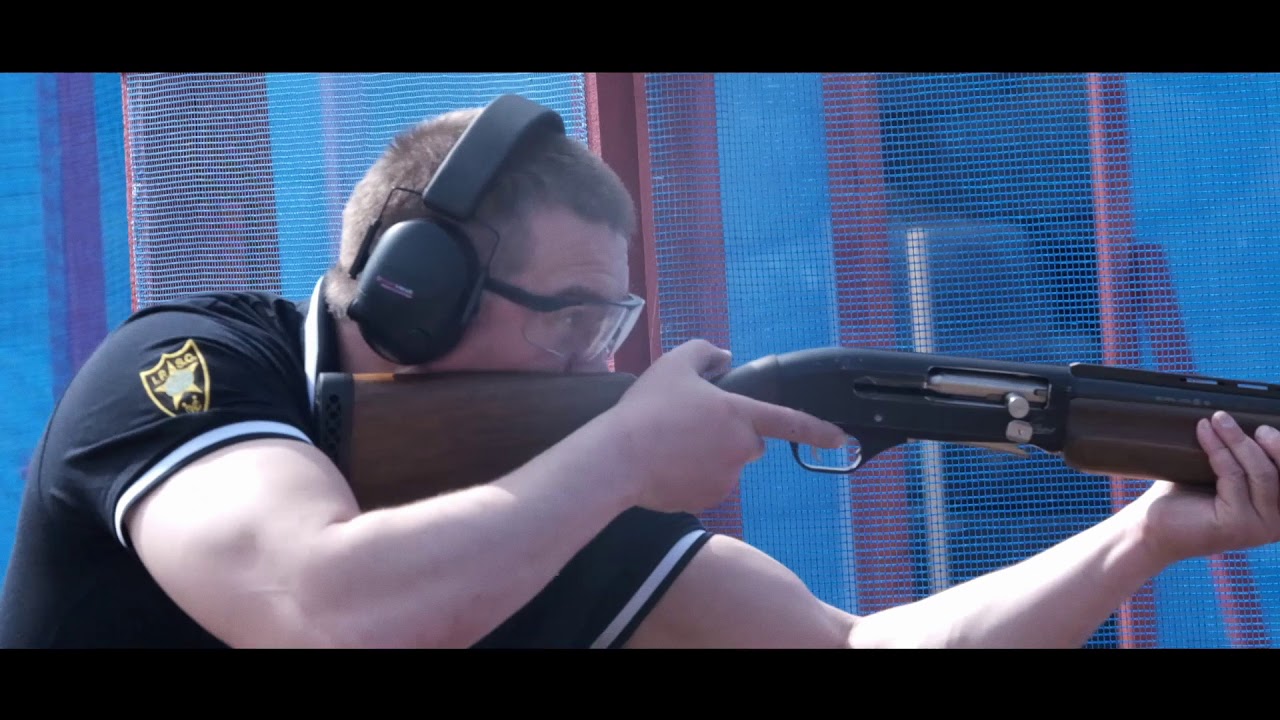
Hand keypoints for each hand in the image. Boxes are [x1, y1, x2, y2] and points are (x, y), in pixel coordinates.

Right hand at [606, 339, 847, 513]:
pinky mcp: (707, 500)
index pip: (791, 423)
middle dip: (729, 435)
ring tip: (669, 445)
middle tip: (690, 425)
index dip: (820, 431)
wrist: (618, 458)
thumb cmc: (647, 409)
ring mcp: (726, 479)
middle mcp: (741, 450)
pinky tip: (665, 466)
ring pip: (725, 464)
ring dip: (707, 456)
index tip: (841, 439)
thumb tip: (724, 358)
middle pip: (749, 442)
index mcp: (740, 414)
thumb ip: (706, 352)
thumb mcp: (675, 364)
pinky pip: (706, 485)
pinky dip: (692, 477)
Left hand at [1129, 411, 1279, 565]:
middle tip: (1238, 418)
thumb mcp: (1225, 474)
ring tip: (1218, 419)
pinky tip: (1204, 430)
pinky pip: (1234, 476)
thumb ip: (1245, 458)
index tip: (1265, 423)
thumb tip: (1248, 418)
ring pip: (1261, 473)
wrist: (1153, 527)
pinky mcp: (1238, 524)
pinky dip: (1219, 449)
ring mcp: (1260, 526)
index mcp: (1278, 510)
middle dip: (1269, 440)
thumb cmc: (1188, 498)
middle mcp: (1277, 523)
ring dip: (1238, 440)